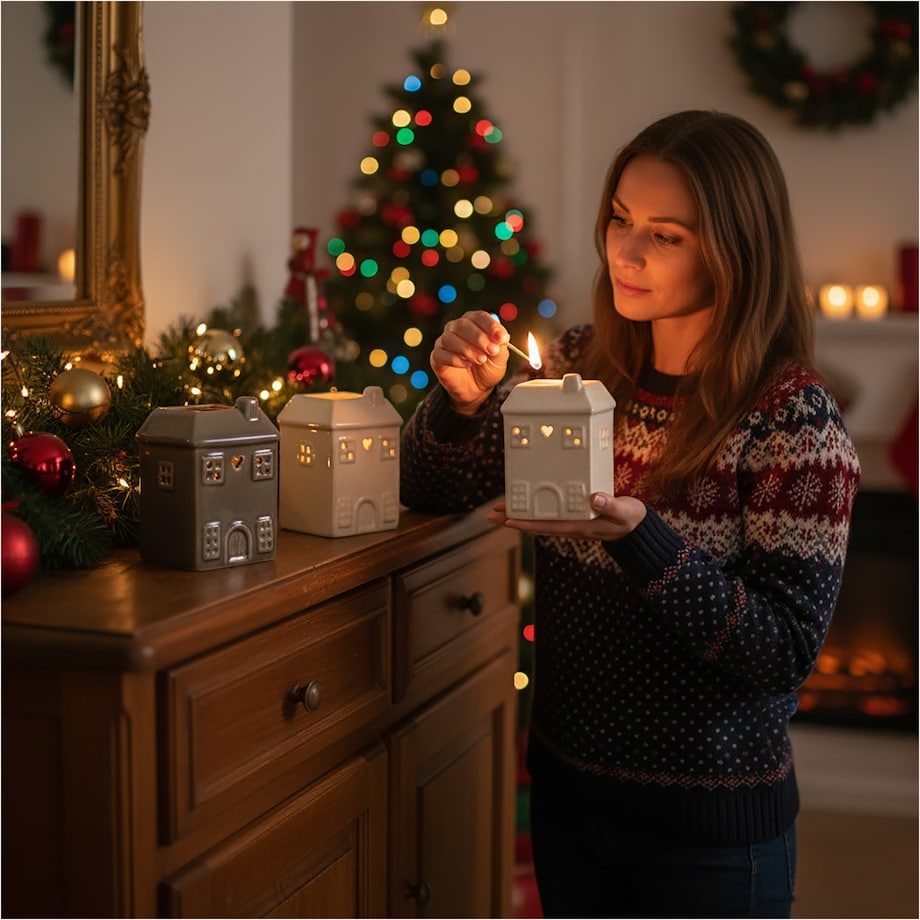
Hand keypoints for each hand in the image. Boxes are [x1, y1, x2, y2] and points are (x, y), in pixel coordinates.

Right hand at [430, 310, 510, 413]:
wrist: (477, 389)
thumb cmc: (488, 367)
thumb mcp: (500, 357)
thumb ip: (501, 345)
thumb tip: (501, 336)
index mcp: (473, 322)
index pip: (479, 317)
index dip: (490, 326)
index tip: (501, 338)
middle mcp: (456, 328)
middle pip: (462, 325)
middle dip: (479, 338)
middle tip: (491, 351)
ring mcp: (444, 341)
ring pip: (450, 338)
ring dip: (467, 349)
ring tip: (481, 360)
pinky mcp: (437, 357)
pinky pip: (441, 353)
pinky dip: (455, 359)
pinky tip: (467, 365)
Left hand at [486, 492, 646, 541]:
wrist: (638, 528)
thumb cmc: (630, 520)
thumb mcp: (624, 511)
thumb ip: (610, 505)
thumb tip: (593, 498)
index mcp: (578, 526)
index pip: (546, 525)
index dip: (525, 522)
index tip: (506, 518)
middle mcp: (570, 526)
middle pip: (535, 524)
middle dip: (512, 519)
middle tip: (491, 514)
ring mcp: (571, 523)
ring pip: (539, 520)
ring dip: (519, 515)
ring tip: (500, 509)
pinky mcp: (574, 517)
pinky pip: (549, 515)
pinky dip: (534, 511)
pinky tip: (527, 504)